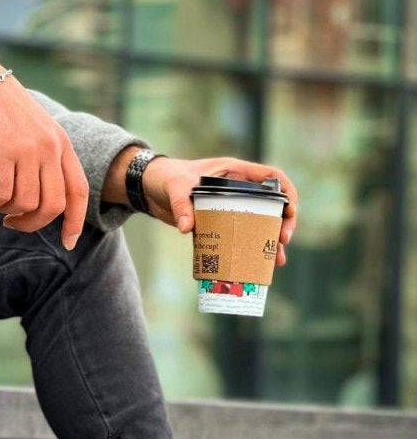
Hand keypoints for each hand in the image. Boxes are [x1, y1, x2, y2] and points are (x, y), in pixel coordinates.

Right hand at [0, 34, 88, 249]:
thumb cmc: (1, 109)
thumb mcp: (35, 131)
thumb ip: (45, 160)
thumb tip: (41, 202)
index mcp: (62, 144)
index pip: (78, 191)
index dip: (75, 221)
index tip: (67, 242)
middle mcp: (50, 148)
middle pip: (52, 206)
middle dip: (32, 224)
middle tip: (13, 222)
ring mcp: (28, 150)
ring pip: (26, 204)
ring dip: (6, 211)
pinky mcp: (3, 152)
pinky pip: (2, 196)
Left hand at [103, 149, 297, 265]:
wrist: (149, 188)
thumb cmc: (165, 178)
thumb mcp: (175, 186)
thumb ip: (181, 204)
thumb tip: (187, 228)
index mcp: (236, 172)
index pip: (272, 177)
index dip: (287, 193)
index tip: (289, 213)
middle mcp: (238, 189)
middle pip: (272, 204)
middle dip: (282, 223)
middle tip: (282, 242)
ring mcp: (230, 207)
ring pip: (259, 223)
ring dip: (269, 241)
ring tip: (277, 261)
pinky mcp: (219, 223)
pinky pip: (240, 237)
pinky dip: (248, 250)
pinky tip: (257, 266)